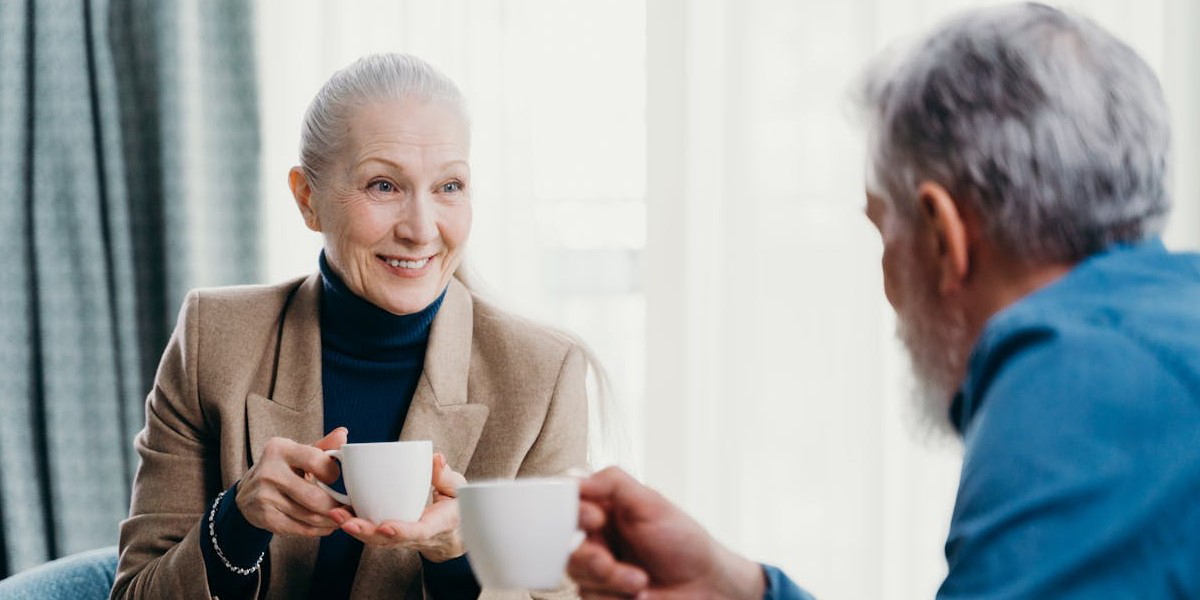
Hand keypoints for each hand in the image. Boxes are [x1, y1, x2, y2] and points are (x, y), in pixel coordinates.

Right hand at [236, 427, 347, 535]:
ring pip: (309, 516)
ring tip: (341, 518)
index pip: (316, 461)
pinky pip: (299, 529)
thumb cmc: (283, 469)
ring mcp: (265, 496)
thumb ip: (323, 446)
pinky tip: (325, 526)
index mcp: (280, 449)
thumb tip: (343, 434)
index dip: (332, 472)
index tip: (335, 478)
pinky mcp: (264, 517)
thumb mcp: (299, 453)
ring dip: (330, 521)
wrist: (247, 493)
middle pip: (314, 497)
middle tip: (347, 508)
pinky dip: (317, 530)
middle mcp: (270, 472)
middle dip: (336, 506)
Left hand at [330, 452, 467, 561]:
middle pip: (389, 540)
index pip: (419, 532)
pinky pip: (372, 533)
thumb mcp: (458, 489)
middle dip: (366, 532)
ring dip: (355, 529)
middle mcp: (417, 537)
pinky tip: (338, 513)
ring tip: (335, 515)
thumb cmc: (456, 506)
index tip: (386, 526)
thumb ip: (445, 475)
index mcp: (438, 526)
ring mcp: (402, 539)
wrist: (453, 532)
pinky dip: (356, 525)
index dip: (402, 531)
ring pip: (376, 539)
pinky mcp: (391, 534)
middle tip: (346, 522)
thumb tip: (436, 458)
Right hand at [567, 467, 765, 599]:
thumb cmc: (685, 542)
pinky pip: (589, 598)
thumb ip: (613, 483)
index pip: (569, 506)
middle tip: (610, 563)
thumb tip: (577, 479)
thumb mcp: (652, 503)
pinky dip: (614, 598)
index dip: (574, 514)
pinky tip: (639, 594)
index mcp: (604, 510)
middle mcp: (597, 538)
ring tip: (640, 580)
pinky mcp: (603, 595)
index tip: (596, 519)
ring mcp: (599, 569)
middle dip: (591, 558)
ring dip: (610, 581)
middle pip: (565, 546)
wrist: (706, 586)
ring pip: (577, 576)